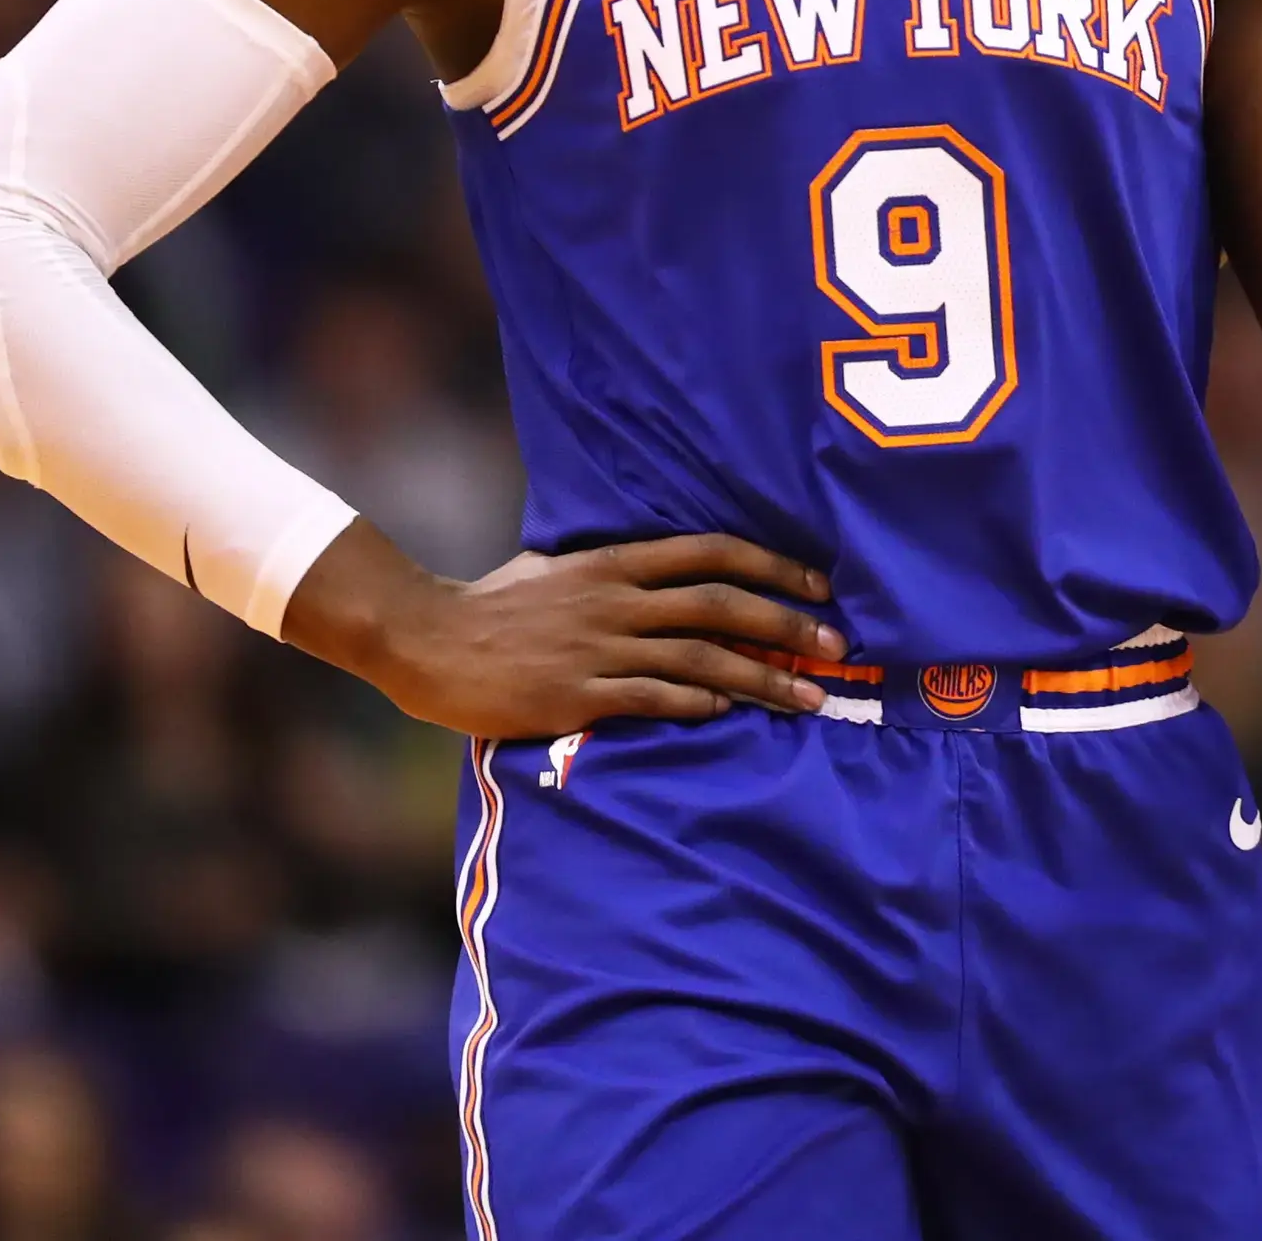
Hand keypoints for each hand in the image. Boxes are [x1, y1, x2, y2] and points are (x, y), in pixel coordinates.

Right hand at [284, 522, 848, 736]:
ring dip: (762, 677)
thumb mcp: (556, 569)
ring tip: (807, 697)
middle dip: (787, 625)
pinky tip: (730, 709)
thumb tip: (658, 573)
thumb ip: (611, 572)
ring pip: (701, 658)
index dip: (772, 566)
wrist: (425, 639)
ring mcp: (598, 647)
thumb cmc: (491, 606)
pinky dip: (698, 701)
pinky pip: (653, 697)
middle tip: (836, 646)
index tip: (820, 584)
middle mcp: (617, 600)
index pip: (712, 552)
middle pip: (721, 605)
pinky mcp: (578, 695)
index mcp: (614, 564)